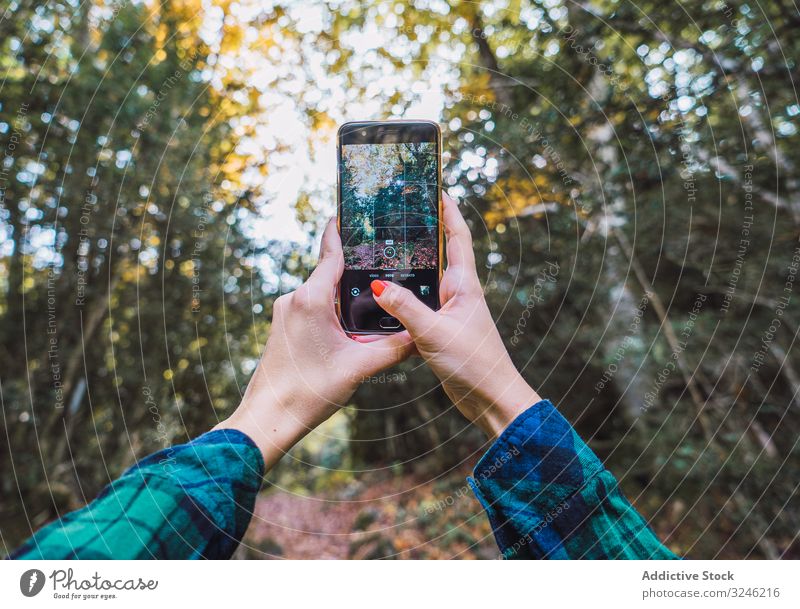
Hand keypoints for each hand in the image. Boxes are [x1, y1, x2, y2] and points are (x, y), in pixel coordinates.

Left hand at [215, 219, 415, 468]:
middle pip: (329, 274)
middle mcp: (294, 298)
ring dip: (343, 299)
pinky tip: (347, 330)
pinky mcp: (282, 326)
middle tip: (381, 265)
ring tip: (371, 307)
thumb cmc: (309, 391)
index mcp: (311, 299)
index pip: (331, 254)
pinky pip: (311, 308)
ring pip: (321, 293)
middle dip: (354, 273)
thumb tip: (420, 336)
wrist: (270, 417)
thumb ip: (394, 348)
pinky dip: (330, 312)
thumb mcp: (359, 367)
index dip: (342, 232)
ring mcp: (285, 312)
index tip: (348, 211)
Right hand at [365, 193, 540, 438]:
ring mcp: (451, 311)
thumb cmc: (474, 365)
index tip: (438, 188)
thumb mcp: (434, 334)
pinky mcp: (443, 328)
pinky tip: (387, 294)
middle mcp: (459, 293)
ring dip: (414, 263)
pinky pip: (422, 302)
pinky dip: (406, 293)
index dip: (449, 211)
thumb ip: (406, 309)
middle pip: (442, 253)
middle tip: (403, 212)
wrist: (490, 398)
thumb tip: (378, 285)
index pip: (458, 238)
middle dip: (427, 231)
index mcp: (464, 286)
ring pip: (429, 279)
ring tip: (389, 246)